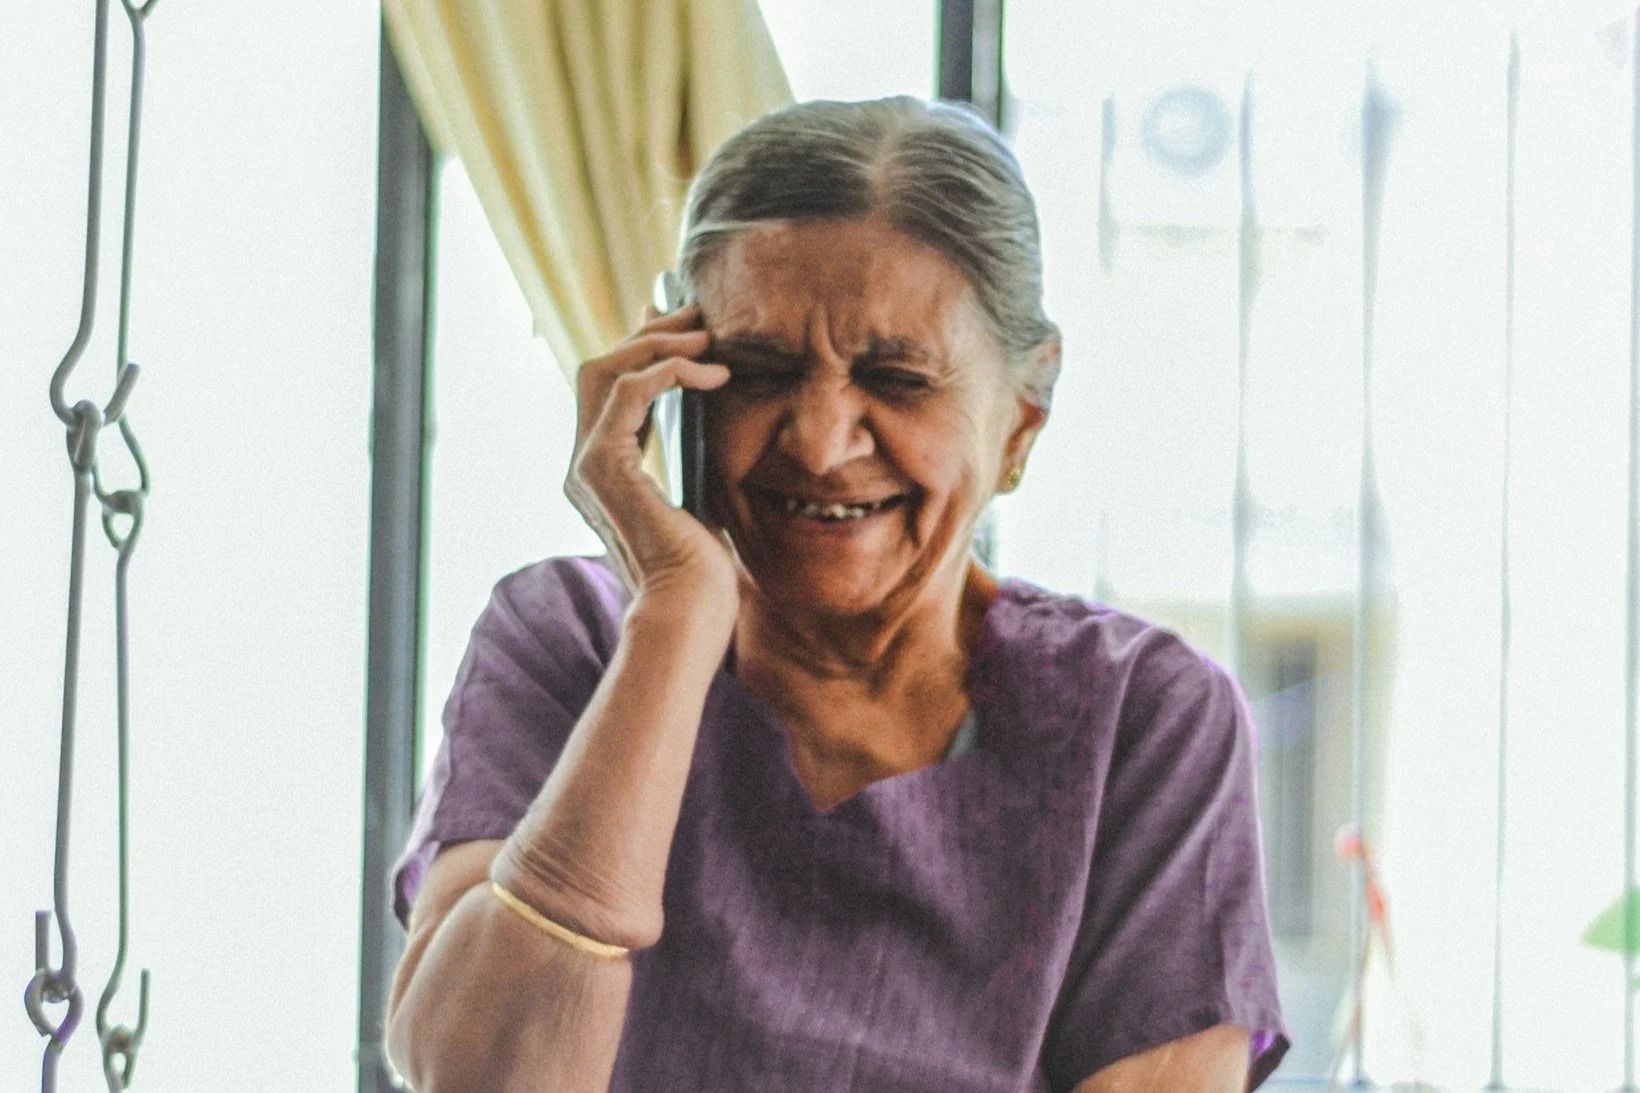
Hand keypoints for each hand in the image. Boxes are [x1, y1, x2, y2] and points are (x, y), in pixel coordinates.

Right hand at [566, 304, 736, 615]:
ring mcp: (586, 464)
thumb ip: (694, 450)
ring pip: (605, 370)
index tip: (688, 326)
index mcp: (604, 470)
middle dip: (651, 334)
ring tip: (711, 337)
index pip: (610, 388)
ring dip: (660, 344)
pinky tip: (713, 375)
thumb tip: (713, 405)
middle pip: (599, 368)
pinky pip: (629, 391)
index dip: (644, 347)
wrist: (689, 614)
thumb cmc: (702, 571)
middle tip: (702, 316)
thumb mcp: (701, 492)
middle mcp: (584, 463)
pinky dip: (670, 371)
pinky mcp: (603, 467)